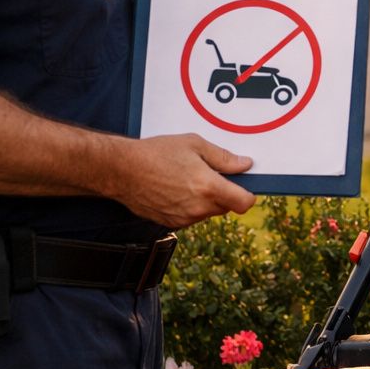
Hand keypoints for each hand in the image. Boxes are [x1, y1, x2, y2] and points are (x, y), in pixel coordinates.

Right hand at [114, 134, 255, 228]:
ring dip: (206, 199)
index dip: (248, 194)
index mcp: (208, 187)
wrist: (121, 170)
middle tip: (210, 174)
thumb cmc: (155, 154)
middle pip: (226, 207)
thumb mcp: (194, 145)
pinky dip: (190, 205)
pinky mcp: (171, 223)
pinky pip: (191, 216)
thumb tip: (244, 164)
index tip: (244, 186)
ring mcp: (184, 218)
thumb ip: (223, 157)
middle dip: (224, 193)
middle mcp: (198, 207)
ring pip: (208, 212)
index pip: (244, 203)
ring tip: (188, 179)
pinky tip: (176, 189)